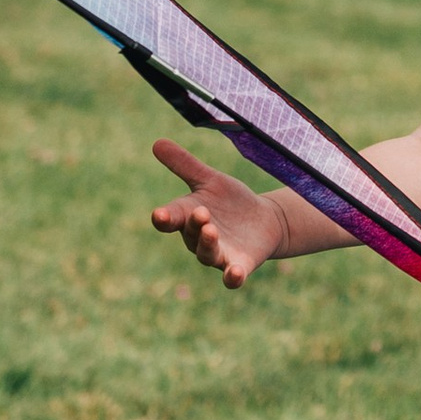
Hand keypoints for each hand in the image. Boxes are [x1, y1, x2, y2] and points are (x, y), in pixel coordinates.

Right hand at [150, 136, 288, 289]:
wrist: (264, 220)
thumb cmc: (231, 201)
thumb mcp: (209, 179)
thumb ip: (184, 165)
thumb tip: (156, 142)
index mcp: (187, 217)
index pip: (170, 218)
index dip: (163, 218)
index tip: (158, 215)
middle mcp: (198, 239)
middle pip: (190, 234)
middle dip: (194, 224)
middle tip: (201, 213)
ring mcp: (218, 255)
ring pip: (206, 254)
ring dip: (207, 244)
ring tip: (211, 230)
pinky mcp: (239, 265)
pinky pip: (231, 277)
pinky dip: (232, 277)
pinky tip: (234, 274)